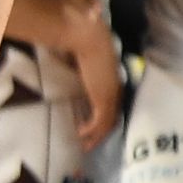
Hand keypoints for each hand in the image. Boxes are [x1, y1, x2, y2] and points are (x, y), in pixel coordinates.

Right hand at [61, 14, 123, 147]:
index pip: (112, 102)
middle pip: (113, 115)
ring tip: (85, 144)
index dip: (105, 116)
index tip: (94, 124)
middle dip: (103, 131)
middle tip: (91, 142)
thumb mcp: (81, 55)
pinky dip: (92, 131)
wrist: (89, 38)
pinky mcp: (103, 99)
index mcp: (111, 78)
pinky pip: (100, 121)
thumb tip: (68, 60)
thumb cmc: (84, 41)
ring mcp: (110, 94)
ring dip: (97, 135)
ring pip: (108, 122)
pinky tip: (81, 134)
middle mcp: (114, 88)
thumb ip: (78, 61)